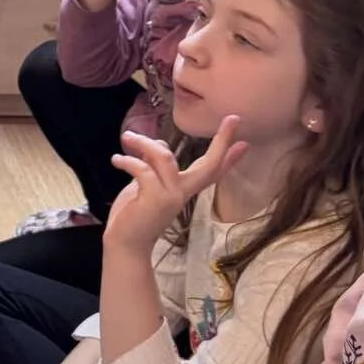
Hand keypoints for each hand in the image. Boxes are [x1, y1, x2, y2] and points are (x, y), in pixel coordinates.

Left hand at [103, 117, 246, 259]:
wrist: (125, 245)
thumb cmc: (135, 215)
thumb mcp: (148, 185)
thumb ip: (157, 166)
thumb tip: (160, 144)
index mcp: (184, 189)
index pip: (212, 171)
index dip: (229, 157)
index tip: (246, 142)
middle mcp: (183, 193)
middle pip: (210, 164)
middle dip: (222, 140)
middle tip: (234, 118)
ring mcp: (171, 196)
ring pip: (164, 156)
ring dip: (144, 143)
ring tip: (128, 137)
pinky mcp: (154, 198)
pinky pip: (143, 169)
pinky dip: (128, 161)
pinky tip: (117, 160)